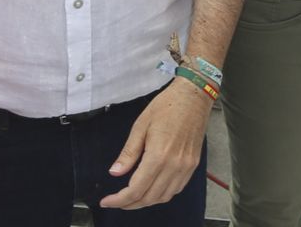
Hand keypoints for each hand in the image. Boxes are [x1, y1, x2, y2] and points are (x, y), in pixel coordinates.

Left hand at [100, 80, 210, 209]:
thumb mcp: (140, 126)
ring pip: (164, 197)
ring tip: (131, 198)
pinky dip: (162, 194)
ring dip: (146, 202)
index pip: (136, 189)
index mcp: (159, 155)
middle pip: (149, 198)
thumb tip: (115, 173)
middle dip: (129, 204)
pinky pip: (177, 188)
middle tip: (116, 201)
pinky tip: (152, 189)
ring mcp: (186, 166)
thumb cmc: (167, 106)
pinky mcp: (193, 164)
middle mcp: (174, 165)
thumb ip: (128, 153)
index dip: (119, 200)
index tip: (106, 201)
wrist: (194, 96)